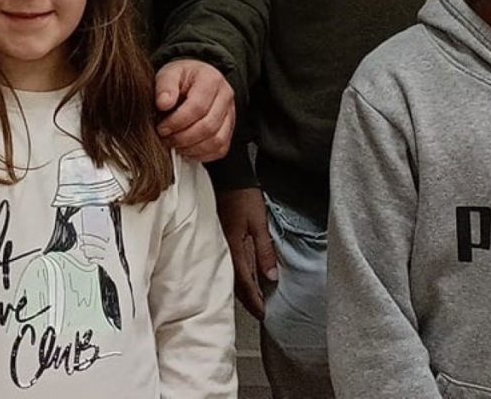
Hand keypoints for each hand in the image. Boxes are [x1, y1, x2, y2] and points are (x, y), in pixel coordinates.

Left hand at [153, 59, 235, 162]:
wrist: (192, 81)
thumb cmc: (181, 78)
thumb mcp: (169, 74)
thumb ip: (164, 86)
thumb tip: (163, 103)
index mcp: (211, 79)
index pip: (197, 107)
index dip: (177, 122)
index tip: (162, 127)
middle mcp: (225, 96)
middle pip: (208, 126)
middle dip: (183, 137)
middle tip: (166, 138)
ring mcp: (230, 114)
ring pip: (216, 141)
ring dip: (192, 148)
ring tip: (174, 144)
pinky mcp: (229, 130)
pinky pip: (220, 149)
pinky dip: (202, 154)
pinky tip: (186, 148)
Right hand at [218, 187, 278, 316]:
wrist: (225, 176)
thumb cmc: (243, 196)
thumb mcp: (259, 222)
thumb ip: (264, 251)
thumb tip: (271, 277)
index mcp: (234, 248)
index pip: (244, 283)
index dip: (254, 300)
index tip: (263, 314)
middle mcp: (223, 250)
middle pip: (235, 283)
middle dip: (247, 299)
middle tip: (259, 312)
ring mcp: (219, 244)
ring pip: (230, 274)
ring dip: (241, 289)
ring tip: (251, 300)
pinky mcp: (219, 238)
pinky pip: (227, 263)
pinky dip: (235, 275)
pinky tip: (241, 277)